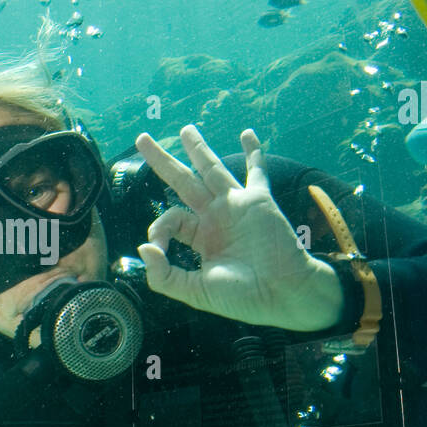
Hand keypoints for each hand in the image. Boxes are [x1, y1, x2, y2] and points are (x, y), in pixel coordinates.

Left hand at [134, 126, 343, 330]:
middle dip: (162, 160)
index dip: (157, 228)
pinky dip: (254, 153)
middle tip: (142, 139)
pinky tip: (247, 134)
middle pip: (181, 181)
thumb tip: (143, 248)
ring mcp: (236, 206)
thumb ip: (164, 275)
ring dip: (198, 148)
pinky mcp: (257, 201)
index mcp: (199, 238)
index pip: (170, 219)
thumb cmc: (243, 298)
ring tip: (186, 129)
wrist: (284, 294)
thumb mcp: (195, 292)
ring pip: (210, 169)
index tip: (157, 247)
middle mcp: (214, 218)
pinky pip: (255, 172)